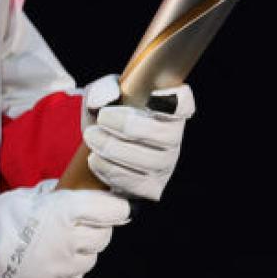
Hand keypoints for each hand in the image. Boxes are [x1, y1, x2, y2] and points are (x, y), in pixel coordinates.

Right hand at [0, 179, 130, 277]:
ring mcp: (64, 269)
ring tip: (59, 246)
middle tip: (81, 225)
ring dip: (81, 251)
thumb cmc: (4, 217)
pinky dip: (67, 271)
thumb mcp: (33, 194)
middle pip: (104, 237)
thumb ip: (60, 194)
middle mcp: (72, 242)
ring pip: (89, 260)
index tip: (115, 206)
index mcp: (68, 213)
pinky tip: (50, 263)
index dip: (117, 207)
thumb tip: (78, 190)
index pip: (115, 211)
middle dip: (97, 229)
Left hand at [81, 74, 194, 201]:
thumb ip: (103, 90)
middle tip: (102, 118)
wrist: (99, 148)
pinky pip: (135, 183)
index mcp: (167, 109)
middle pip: (165, 135)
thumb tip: (105, 100)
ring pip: (150, 162)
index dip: (176, 101)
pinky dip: (110, 169)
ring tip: (92, 137)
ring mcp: (164, 165)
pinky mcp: (151, 188)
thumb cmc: (109, 117)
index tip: (154, 97)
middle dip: (128, 126)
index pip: (184, 104)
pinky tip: (95, 158)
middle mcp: (172, 138)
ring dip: (114, 148)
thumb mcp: (103, 97)